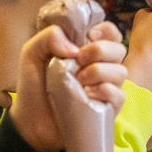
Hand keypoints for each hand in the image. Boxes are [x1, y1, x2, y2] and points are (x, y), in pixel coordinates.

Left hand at [10, 21, 128, 151]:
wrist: (30, 121)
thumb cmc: (33, 86)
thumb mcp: (32, 53)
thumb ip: (49, 37)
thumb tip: (74, 47)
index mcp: (85, 49)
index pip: (109, 32)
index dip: (105, 30)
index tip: (89, 36)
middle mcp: (100, 66)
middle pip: (118, 49)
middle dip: (100, 50)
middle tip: (79, 59)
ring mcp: (105, 87)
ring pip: (121, 71)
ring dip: (100, 72)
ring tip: (79, 81)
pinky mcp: (107, 108)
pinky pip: (119, 95)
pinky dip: (105, 91)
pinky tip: (88, 95)